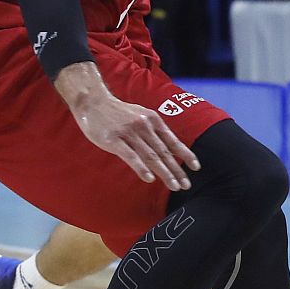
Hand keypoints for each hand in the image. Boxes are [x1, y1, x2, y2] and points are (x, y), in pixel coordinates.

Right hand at [68, 87, 199, 189]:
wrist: (93, 102)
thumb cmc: (118, 113)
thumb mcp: (140, 116)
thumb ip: (153, 131)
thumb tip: (167, 150)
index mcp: (153, 120)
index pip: (173, 141)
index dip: (185, 155)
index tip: (196, 167)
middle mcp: (144, 126)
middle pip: (164, 152)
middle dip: (177, 170)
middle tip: (186, 185)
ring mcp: (129, 133)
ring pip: (150, 156)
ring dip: (164, 173)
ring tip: (173, 186)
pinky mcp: (113, 140)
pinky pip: (130, 156)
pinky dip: (141, 168)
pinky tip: (149, 179)